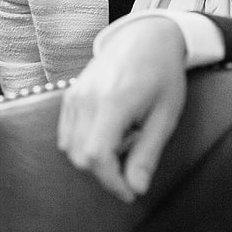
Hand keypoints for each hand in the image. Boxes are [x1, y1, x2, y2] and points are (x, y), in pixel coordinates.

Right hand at [58, 16, 188, 201]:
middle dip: (104, 174)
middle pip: (79, 156)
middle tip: (130, 170)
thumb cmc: (162, 74)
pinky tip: (107, 135)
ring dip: (93, 159)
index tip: (130, 192)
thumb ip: (148, 153)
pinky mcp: (70, 94)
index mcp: (113, 103)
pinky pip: (66, 132)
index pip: (97, 156)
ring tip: (122, 146)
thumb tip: (136, 188)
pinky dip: (82, 144)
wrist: (146, 38)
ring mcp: (74, 95)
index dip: (112, 182)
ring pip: (69, 147)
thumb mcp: (165, 116)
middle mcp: (86, 99)